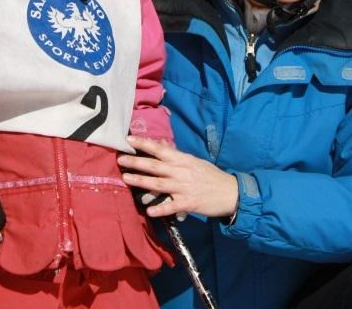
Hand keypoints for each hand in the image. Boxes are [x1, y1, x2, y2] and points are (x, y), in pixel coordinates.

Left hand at [118, 135, 238, 219]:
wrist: (231, 192)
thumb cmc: (211, 176)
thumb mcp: (194, 162)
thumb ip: (176, 155)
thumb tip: (160, 144)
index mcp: (184, 160)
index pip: (161, 149)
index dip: (144, 144)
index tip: (129, 140)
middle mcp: (182, 172)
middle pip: (156, 166)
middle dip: (137, 162)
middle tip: (120, 159)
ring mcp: (184, 188)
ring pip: (159, 184)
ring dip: (142, 181)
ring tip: (126, 179)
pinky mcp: (188, 203)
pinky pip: (172, 206)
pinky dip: (161, 208)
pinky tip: (149, 210)